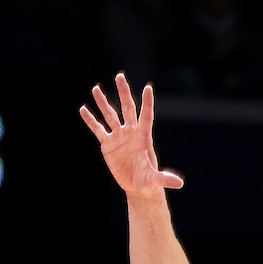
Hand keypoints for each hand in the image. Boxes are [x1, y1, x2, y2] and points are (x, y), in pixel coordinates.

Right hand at [80, 72, 183, 198]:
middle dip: (123, 92)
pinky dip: (90, 120)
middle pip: (127, 108)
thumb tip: (179, 184)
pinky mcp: (107, 145)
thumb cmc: (148, 182)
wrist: (137, 187)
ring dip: (103, 102)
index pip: (146, 116)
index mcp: (143, 137)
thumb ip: (165, 178)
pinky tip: (83, 109)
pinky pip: (98, 130)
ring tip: (96, 88)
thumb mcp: (155, 180)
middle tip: (119, 76)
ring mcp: (118, 137)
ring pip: (110, 115)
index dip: (147, 103)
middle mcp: (131, 133)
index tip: (148, 88)